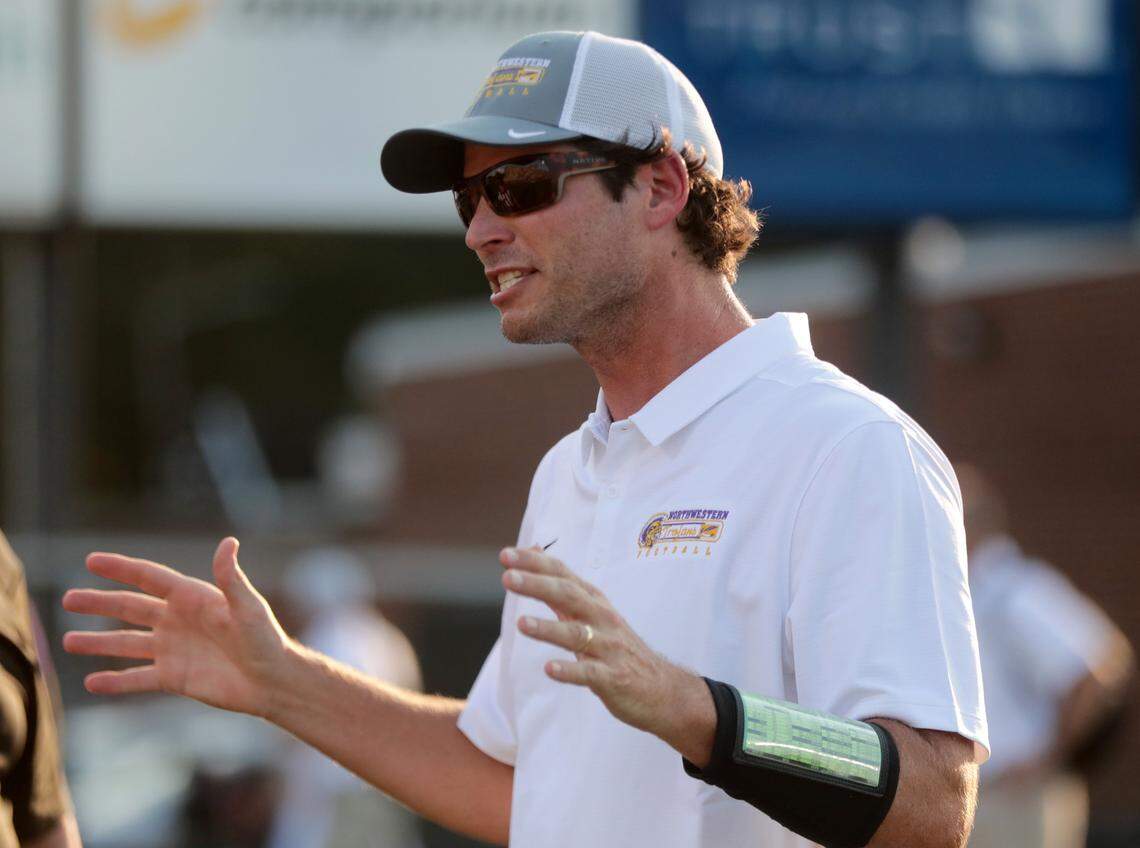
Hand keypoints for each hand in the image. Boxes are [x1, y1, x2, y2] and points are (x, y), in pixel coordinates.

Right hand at [62, 537, 289, 716]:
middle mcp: (178, 621)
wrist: (272, 680)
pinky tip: (91, 683)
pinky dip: (114, 681)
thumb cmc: (265, 639)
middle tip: (68, 599)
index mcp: (192, 598)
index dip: (121, 569)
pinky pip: (137, 679)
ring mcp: (173, 650)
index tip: (91, 560)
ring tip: (68, 642)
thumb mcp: (247, 607)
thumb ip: (231, 578)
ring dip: (98, 643)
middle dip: (99, 603)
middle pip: (130, 608)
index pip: (149, 578)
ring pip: (127, 644)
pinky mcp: (174, 677)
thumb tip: (228, 542)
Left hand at [500, 547, 714, 763]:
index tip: (506, 555)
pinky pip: (589, 673)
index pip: (563, 575)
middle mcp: (602, 619)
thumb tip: (533, 551)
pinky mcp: (613, 678)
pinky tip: (549, 669)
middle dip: (538, 585)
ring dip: (548, 629)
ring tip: (521, 624)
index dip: (535, 564)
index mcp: (594, 602)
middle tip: (508, 577)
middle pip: (569, 596)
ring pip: (576, 634)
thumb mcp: (593, 611)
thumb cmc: (618, 647)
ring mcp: (609, 648)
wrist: (663, 689)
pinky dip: (570, 670)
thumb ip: (561, 585)